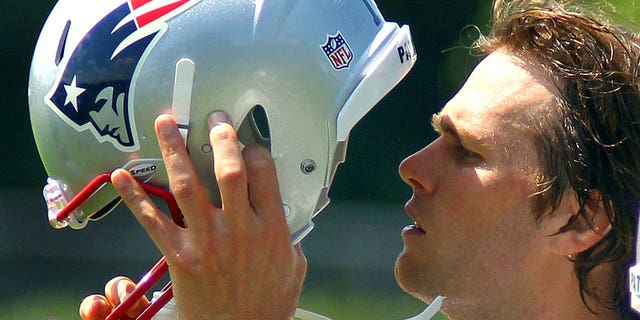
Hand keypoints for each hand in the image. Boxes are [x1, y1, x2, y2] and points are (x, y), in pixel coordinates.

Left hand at [80, 112, 306, 319]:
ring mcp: (206, 241)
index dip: (254, 150)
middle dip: (220, 137)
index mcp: (271, 229)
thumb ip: (290, 235)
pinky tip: (122, 176)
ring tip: (165, 124)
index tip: (248, 143)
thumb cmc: (267, 304)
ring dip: (174, 151)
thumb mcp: (294, 267)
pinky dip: (136, 197)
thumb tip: (284, 210)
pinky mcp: (180, 255)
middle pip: (228, 171)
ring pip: (187, 186)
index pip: (263, 173)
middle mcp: (239, 229)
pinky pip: (154, 220)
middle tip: (212, 118)